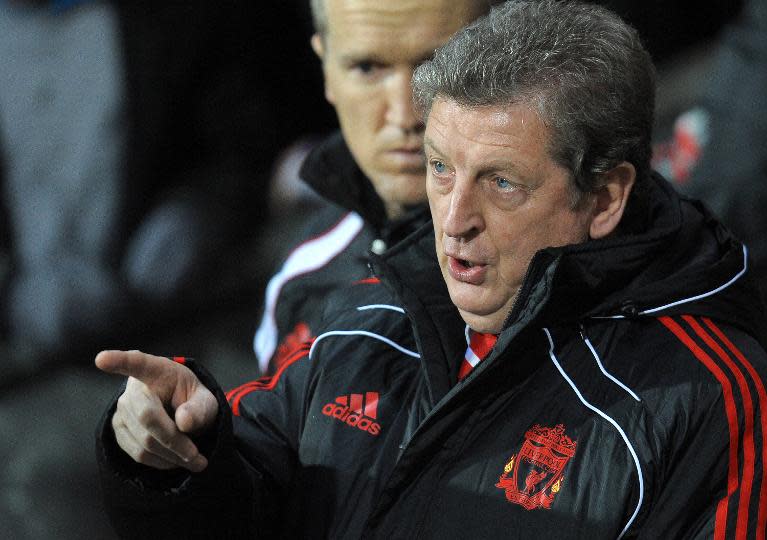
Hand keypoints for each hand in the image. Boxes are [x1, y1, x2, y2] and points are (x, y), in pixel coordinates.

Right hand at [95, 350, 217, 471]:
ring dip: (171, 456)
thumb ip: (199, 409)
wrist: (181, 411)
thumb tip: (183, 422)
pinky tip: (175, 459)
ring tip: (194, 461)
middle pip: (148, 418)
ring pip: (144, 441)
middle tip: (198, 457)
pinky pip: (138, 453)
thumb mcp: (205, 400)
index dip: (119, 361)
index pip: (136, 363)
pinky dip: (160, 462)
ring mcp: (122, 410)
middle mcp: (134, 389)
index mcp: (156, 370)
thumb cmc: (192, 400)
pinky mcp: (118, 430)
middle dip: (175, 442)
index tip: (102, 359)